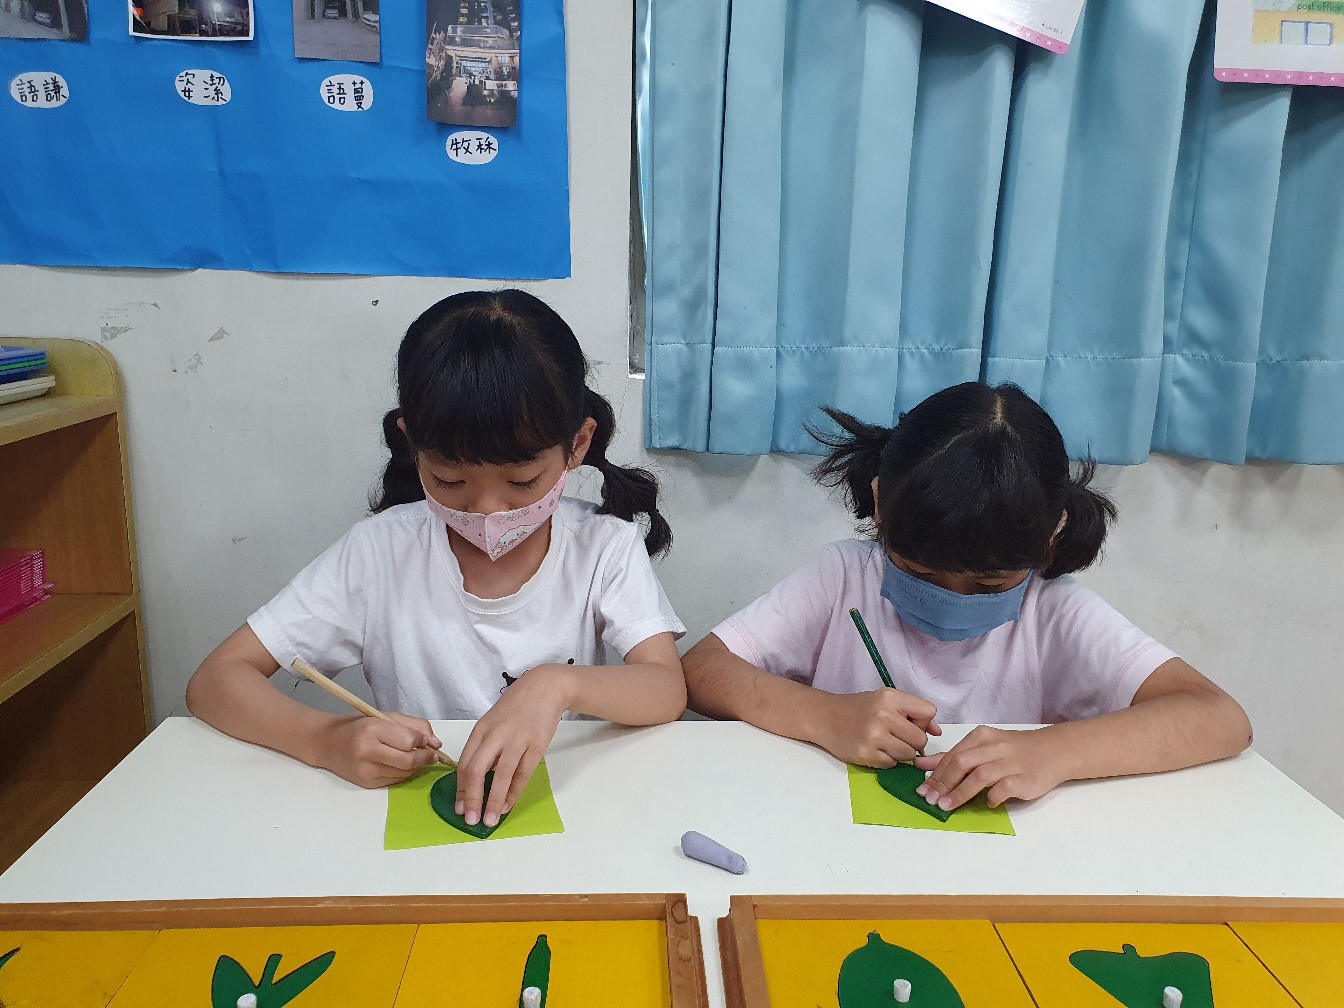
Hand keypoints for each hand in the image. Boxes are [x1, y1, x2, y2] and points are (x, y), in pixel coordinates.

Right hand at [315, 712, 442, 788]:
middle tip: (432, 755)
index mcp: (372, 729)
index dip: (423, 740)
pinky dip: (404, 773)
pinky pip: (395, 780)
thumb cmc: (359, 726)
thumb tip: (436, 743)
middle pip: (409, 760)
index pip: (409, 740)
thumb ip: (414, 726)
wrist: (327, 743)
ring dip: (416, 766)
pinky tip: (401, 764)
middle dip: (426, 758)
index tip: (427, 740)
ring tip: (416, 757)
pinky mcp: (366, 784)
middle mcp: (367, 751)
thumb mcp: (386, 717)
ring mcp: (366, 770)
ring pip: (405, 773)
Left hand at [455, 663, 575, 829]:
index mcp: (481, 729)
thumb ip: (483, 745)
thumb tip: (474, 777)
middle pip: (476, 770)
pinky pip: (522, 774)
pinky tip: (507, 805)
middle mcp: (495, 735)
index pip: (465, 763)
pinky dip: (513, 793)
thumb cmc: (516, 707)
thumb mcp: (492, 721)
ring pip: (500, 776)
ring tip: (489, 820)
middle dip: (471, 798)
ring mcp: (516, 740)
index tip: (459, 807)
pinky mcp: (536, 746)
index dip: (460, 789)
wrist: (545, 688)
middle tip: (470, 819)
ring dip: (493, 801)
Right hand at [813, 688, 940, 766]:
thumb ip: (914, 712)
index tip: (909, 723)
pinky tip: (875, 750)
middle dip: (912, 741)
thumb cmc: (858, 708)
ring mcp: (873, 737)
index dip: (922, 721)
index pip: (928, 712)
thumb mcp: (886, 700)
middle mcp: (883, 715)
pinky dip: (887, 761)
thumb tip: (938, 732)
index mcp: (890, 698)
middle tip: (896, 737)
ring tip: (885, 744)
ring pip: (908, 755)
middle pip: (920, 739)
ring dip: (901, 753)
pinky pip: (892, 765)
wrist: (825, 717)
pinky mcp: (866, 754)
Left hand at [913, 725, 1066, 810]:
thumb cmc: (1014, 751)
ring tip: (947, 806)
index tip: (922, 790)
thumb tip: (923, 766)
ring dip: (960, 793)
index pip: (953, 755)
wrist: (1054, 750)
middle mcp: (995, 747)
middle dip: (943, 783)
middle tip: (930, 800)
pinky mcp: (1025, 778)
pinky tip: (987, 804)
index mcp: (981, 736)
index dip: (935, 774)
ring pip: (980, 776)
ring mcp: (1010, 762)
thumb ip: (955, 756)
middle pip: (962, 763)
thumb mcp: (983, 746)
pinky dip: (992, 797)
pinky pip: (1004, 788)